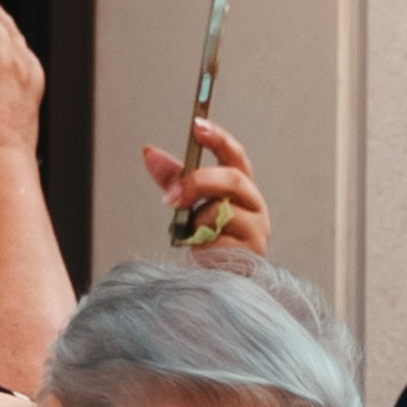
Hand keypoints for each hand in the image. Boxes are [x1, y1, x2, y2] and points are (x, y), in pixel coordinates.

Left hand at [146, 119, 272, 255]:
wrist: (220, 281)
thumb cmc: (209, 239)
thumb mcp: (188, 205)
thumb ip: (174, 180)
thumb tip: (149, 151)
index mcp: (241, 187)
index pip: (235, 155)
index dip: (218, 138)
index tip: (197, 125)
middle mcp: (255, 204)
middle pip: (233, 179)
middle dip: (198, 182)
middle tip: (170, 197)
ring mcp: (257, 229)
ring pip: (222, 212)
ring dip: (198, 222)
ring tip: (195, 235)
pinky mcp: (250, 254)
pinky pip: (218, 242)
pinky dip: (202, 246)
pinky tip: (205, 253)